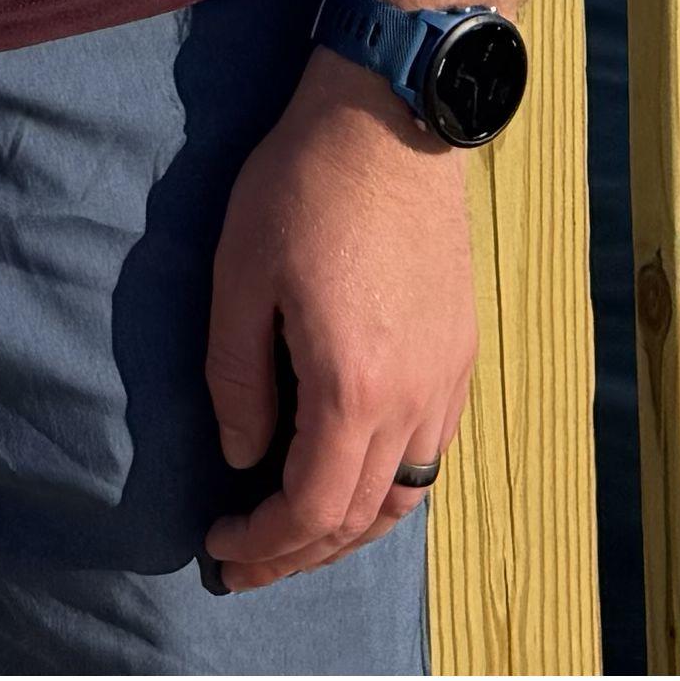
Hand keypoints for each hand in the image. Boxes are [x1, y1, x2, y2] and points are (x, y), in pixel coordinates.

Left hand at [201, 59, 473, 592]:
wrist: (392, 117)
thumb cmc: (304, 186)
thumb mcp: (239, 276)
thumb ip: (237, 378)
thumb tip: (242, 455)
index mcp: (353, 388)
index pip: (312, 507)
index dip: (265, 541)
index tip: (218, 542)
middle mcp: (414, 399)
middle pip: (361, 516)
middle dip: (299, 552)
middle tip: (245, 563)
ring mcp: (446, 378)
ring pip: (407, 494)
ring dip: (348, 528)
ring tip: (295, 536)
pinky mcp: (460, 353)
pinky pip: (431, 452)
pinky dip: (388, 487)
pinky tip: (351, 477)